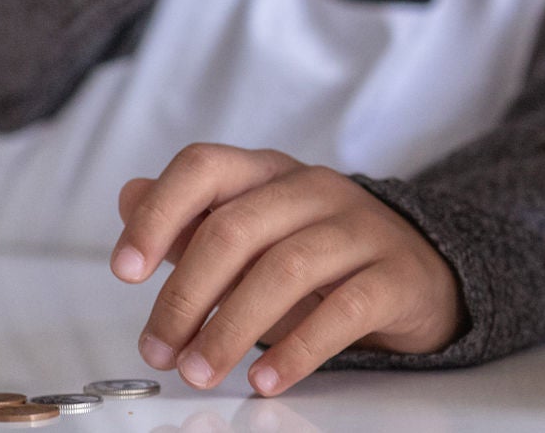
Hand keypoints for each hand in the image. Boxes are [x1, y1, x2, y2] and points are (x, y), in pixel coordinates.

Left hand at [110, 144, 462, 396]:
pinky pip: (344, 309)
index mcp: (270, 174)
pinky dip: (298, 349)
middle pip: (236, 228)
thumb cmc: (321, 255)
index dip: (159, 215)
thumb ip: (192, 221)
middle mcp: (315, 190)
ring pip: (286, 268)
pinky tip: (266, 377)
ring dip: (230, 329)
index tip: (126, 271)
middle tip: (161, 351)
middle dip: (185, 297)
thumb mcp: (253, 235)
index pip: (205, 167)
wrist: (418, 272)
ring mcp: (362, 228)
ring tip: (201, 372)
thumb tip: (130, 196)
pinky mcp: (396, 275)